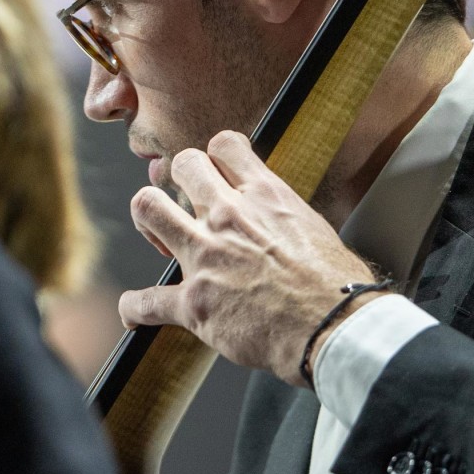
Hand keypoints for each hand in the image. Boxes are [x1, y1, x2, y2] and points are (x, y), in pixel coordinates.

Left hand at [118, 130, 379, 386]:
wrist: (333, 328)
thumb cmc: (338, 287)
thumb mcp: (317, 230)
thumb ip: (287, 219)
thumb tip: (287, 227)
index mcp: (265, 196)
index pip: (224, 146)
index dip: (215, 159)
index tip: (216, 176)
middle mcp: (230, 216)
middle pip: (182, 165)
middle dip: (178, 182)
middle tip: (185, 209)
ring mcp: (207, 256)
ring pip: (147, 207)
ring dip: (147, 221)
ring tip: (158, 240)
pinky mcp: (194, 301)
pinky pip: (144, 300)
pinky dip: (135, 307)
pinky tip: (135, 312)